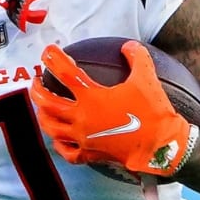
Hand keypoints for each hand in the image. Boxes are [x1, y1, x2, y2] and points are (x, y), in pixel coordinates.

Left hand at [32, 41, 194, 176]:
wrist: (162, 146)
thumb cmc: (153, 113)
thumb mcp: (147, 79)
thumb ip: (137, 58)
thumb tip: (129, 46)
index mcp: (92, 97)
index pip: (64, 72)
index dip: (53, 58)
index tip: (49, 51)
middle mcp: (82, 117)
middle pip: (47, 102)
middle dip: (37, 90)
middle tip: (37, 82)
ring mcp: (84, 137)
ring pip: (51, 127)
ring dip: (42, 116)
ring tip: (42, 109)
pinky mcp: (92, 153)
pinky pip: (68, 152)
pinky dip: (60, 146)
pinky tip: (59, 141)